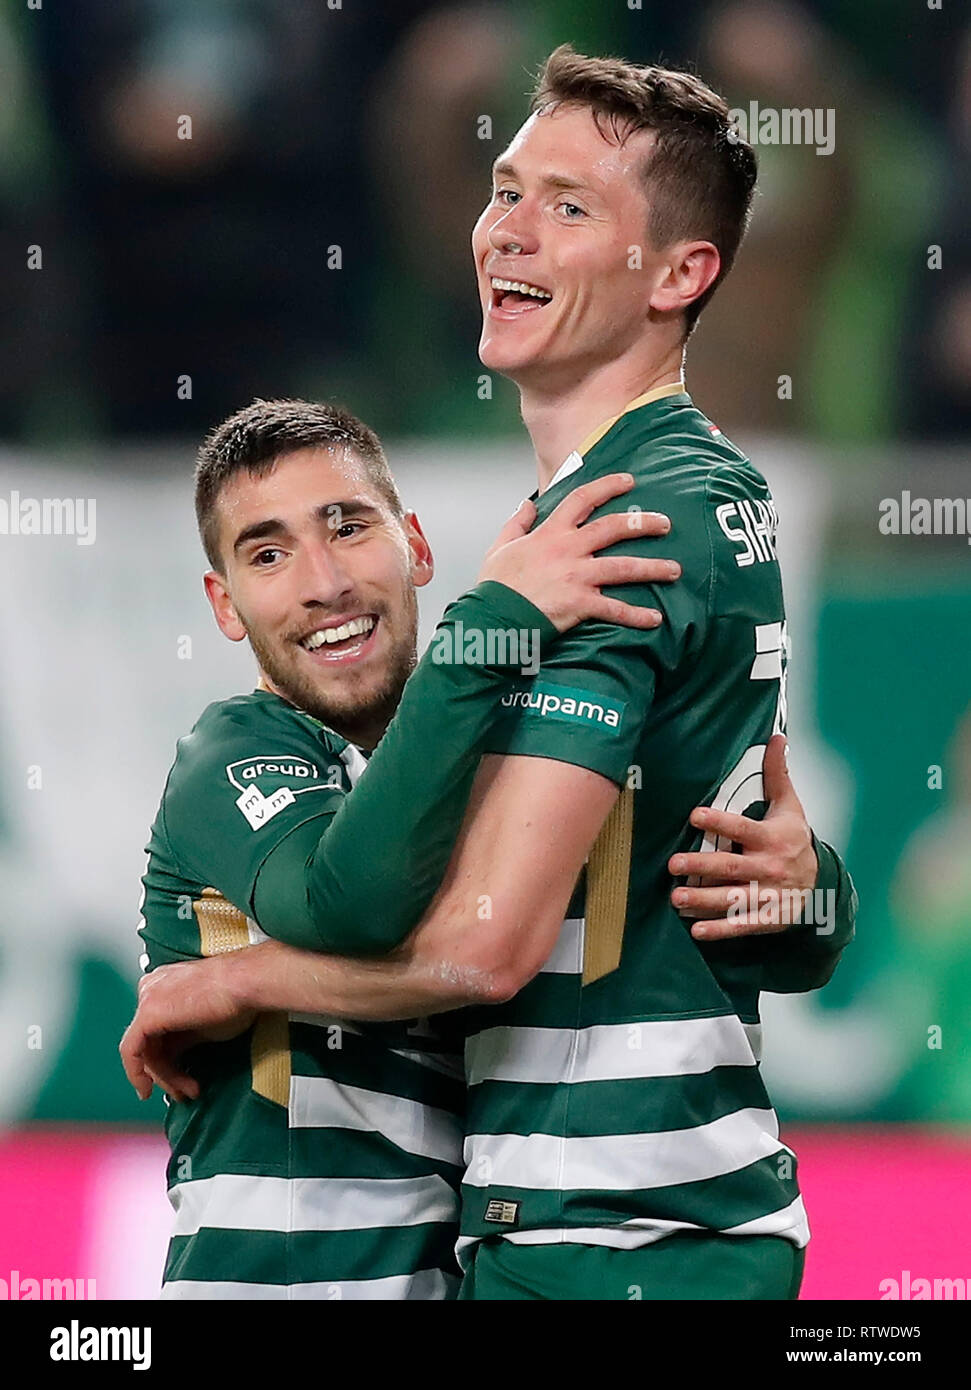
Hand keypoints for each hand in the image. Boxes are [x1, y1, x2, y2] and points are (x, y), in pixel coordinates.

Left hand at [119, 955, 256, 1102]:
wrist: (245, 984)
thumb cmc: (236, 998)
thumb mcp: (203, 1026)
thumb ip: (182, 1039)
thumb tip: (175, 1061)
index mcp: (164, 987)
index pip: (156, 1033)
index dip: (167, 1061)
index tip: (178, 1079)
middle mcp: (152, 989)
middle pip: (149, 1043)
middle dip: (166, 1073)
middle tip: (183, 1091)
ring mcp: (148, 999)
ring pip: (143, 1051)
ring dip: (165, 1077)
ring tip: (186, 1090)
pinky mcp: (147, 1012)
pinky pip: (131, 1051)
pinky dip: (137, 1073)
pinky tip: (147, 1088)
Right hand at [478, 473, 679, 632]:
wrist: (491, 618)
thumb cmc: (494, 587)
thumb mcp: (499, 548)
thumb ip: (516, 524)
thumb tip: (527, 504)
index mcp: (549, 533)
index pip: (582, 498)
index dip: (608, 486)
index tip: (629, 481)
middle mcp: (567, 550)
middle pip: (613, 528)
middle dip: (643, 523)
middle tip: (665, 523)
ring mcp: (576, 576)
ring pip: (623, 567)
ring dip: (653, 567)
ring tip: (675, 570)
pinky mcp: (580, 604)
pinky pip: (615, 609)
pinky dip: (637, 615)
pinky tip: (655, 619)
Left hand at [668, 734, 818, 940]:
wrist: (822, 882)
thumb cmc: (795, 839)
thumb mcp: (789, 806)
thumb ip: (777, 774)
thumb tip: (776, 737)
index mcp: (772, 838)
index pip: (742, 828)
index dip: (720, 822)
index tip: (695, 816)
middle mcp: (769, 867)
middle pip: (732, 867)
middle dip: (702, 866)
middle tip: (673, 864)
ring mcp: (769, 896)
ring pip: (733, 898)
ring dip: (704, 900)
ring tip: (676, 898)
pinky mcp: (768, 919)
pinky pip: (742, 925)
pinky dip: (720, 929)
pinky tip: (697, 930)